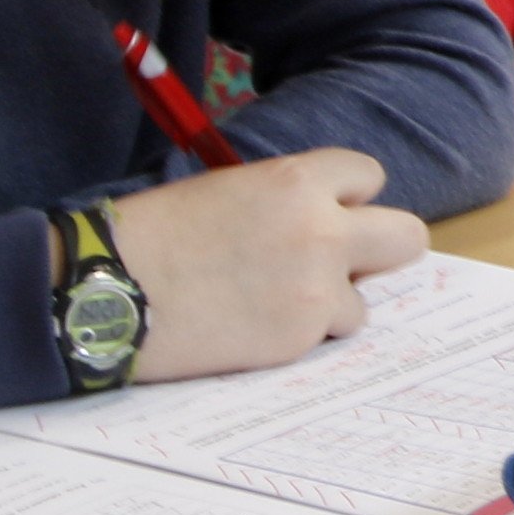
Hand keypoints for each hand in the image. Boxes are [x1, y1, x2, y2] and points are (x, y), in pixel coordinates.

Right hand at [105, 149, 421, 380]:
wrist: (106, 293)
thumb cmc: (154, 235)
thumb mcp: (228, 190)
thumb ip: (287, 199)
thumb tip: (326, 217)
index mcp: (299, 180)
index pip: (369, 176)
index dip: (346, 197)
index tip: (324, 212)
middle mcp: (322, 231)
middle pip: (407, 237)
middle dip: (379, 249)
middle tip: (343, 263)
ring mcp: (316, 290)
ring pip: (364, 299)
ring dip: (330, 303)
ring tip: (269, 302)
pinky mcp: (298, 338)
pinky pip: (324, 336)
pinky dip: (297, 336)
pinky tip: (250, 326)